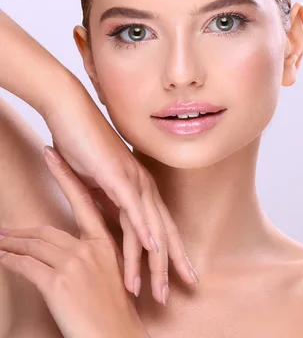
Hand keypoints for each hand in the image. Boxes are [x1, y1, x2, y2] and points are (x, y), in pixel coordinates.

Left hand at [0, 147, 151, 337]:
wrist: (116, 337)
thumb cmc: (113, 314)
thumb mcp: (110, 280)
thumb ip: (94, 262)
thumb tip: (74, 256)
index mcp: (105, 245)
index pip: (83, 203)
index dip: (65, 178)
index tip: (53, 157)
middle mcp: (90, 249)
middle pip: (47, 230)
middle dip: (20, 230)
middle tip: (3, 227)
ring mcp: (74, 264)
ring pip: (33, 245)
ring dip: (10, 244)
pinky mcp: (58, 282)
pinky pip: (25, 265)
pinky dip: (9, 261)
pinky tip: (1, 258)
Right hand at [42, 87, 198, 303]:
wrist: (71, 115)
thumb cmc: (84, 148)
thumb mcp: (97, 187)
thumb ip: (108, 206)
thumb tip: (111, 226)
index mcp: (143, 191)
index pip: (163, 230)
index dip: (173, 256)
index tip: (180, 280)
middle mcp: (145, 188)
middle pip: (164, 235)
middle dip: (170, 268)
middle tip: (171, 297)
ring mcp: (134, 182)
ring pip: (150, 229)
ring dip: (153, 262)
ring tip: (154, 290)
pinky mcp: (118, 176)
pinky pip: (133, 208)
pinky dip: (142, 230)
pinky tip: (149, 249)